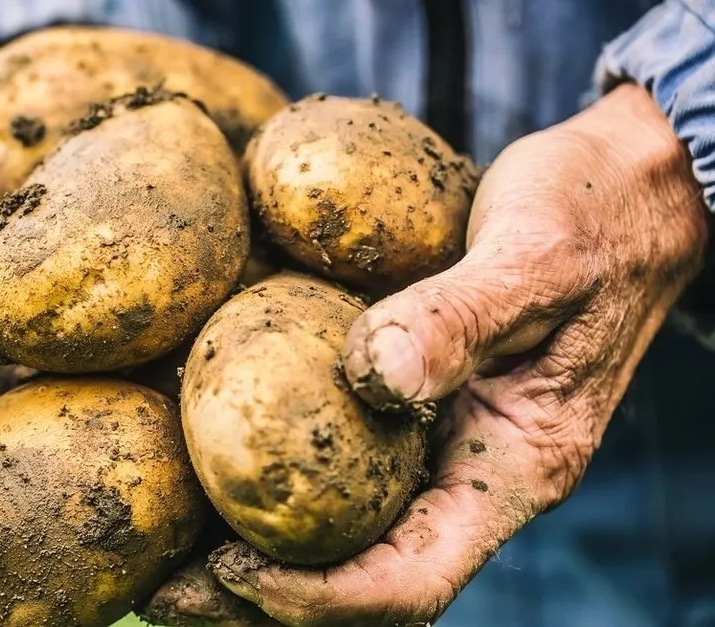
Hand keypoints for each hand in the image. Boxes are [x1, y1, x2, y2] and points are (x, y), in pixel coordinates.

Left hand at [198, 83, 707, 624]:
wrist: (622, 187)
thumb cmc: (594, 215)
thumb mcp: (537, 257)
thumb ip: (460, 317)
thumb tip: (375, 377)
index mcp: (511, 468)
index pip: (412, 579)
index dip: (318, 597)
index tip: (230, 571)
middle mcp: (464, 473)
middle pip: (357, 575)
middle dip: (259, 596)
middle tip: (163, 586)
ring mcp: (433, 441)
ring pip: (338, 530)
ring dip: (249, 548)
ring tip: (161, 545)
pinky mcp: (402, 402)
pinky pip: (333, 460)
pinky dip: (268, 474)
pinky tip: (198, 452)